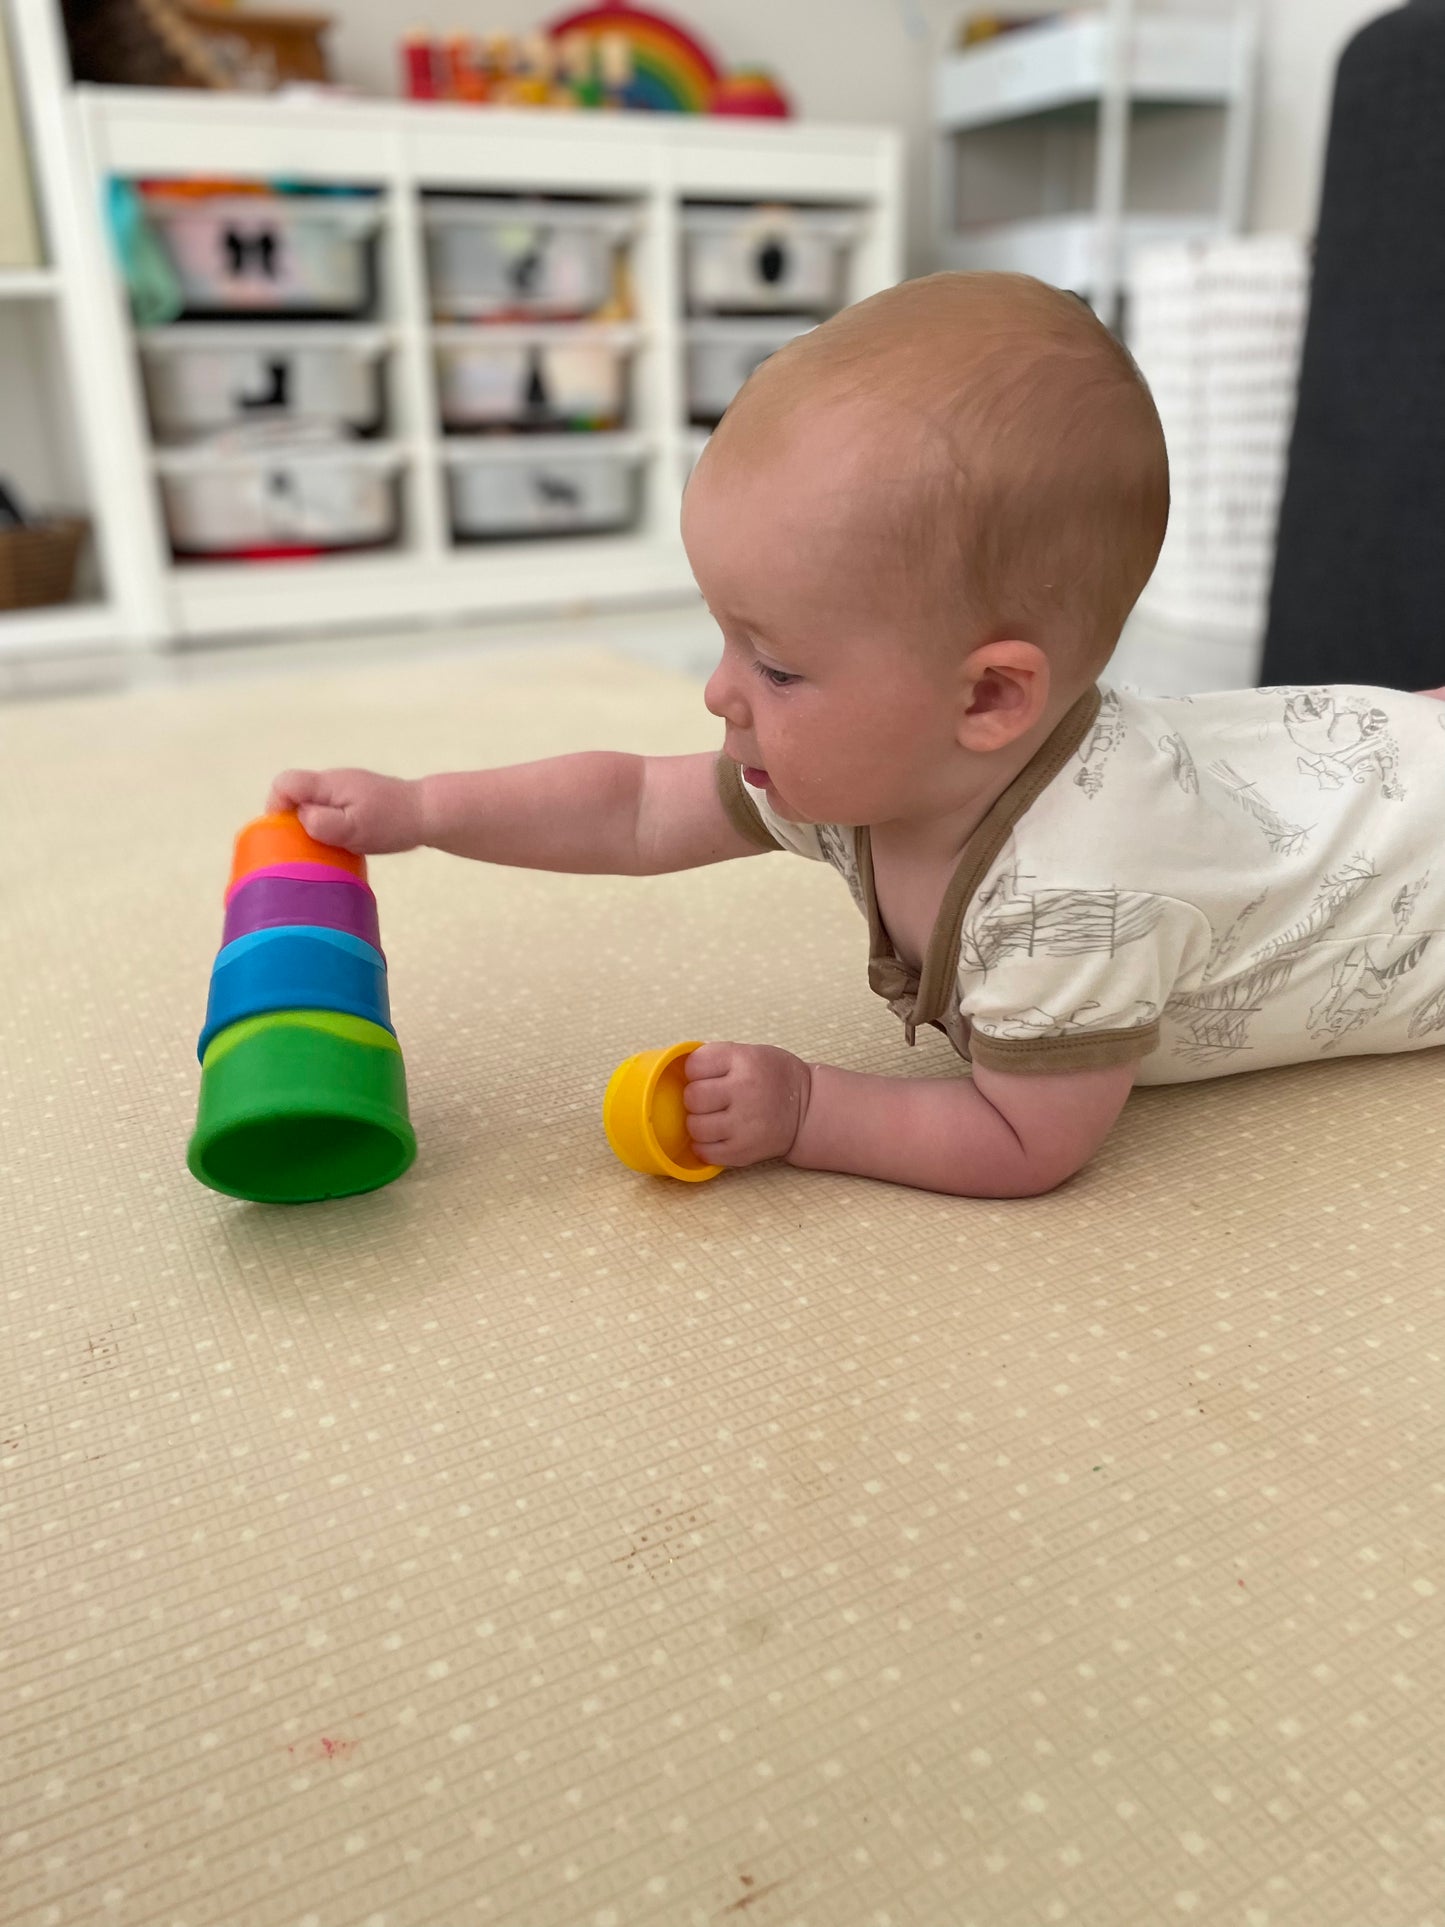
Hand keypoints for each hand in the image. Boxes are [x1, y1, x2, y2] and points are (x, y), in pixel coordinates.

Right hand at [265, 767, 425, 855]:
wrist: (427, 813)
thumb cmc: (391, 823)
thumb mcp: (354, 829)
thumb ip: (322, 823)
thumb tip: (299, 817)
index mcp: (327, 784)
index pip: (284, 783)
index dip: (276, 807)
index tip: (288, 832)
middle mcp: (331, 780)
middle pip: (294, 793)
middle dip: (293, 818)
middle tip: (309, 844)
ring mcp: (343, 787)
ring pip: (311, 801)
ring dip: (312, 823)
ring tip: (329, 844)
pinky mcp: (354, 797)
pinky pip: (328, 807)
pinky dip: (328, 823)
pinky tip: (343, 839)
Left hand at [683, 1042, 811, 1168]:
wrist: (808, 1109)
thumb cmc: (772, 1077)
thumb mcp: (749, 1052)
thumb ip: (715, 1060)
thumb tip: (674, 1073)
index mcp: (744, 1059)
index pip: (694, 1065)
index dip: (694, 1072)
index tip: (706, 1077)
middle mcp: (745, 1090)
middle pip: (692, 1097)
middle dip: (695, 1099)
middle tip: (709, 1100)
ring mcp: (745, 1123)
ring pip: (695, 1127)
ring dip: (698, 1124)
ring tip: (713, 1119)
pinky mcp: (744, 1150)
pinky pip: (705, 1152)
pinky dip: (705, 1146)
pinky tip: (717, 1137)